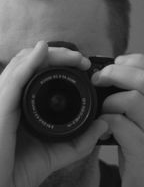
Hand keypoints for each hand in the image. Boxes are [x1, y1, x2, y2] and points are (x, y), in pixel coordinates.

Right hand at [0, 41, 107, 186]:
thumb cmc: (17, 168)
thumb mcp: (54, 150)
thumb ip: (78, 140)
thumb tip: (101, 125)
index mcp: (10, 100)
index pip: (30, 69)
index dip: (54, 61)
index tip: (79, 65)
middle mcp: (1, 94)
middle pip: (27, 60)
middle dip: (55, 54)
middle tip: (79, 58)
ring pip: (22, 62)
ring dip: (48, 54)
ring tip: (73, 56)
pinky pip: (15, 77)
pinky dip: (30, 62)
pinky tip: (44, 52)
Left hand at [92, 54, 143, 186]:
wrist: (142, 176)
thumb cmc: (138, 140)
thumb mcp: (139, 112)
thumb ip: (132, 90)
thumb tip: (114, 68)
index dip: (131, 61)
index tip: (115, 64)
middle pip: (143, 80)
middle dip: (115, 73)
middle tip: (98, 79)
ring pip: (132, 99)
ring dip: (110, 102)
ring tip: (106, 111)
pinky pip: (120, 123)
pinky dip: (106, 121)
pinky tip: (105, 128)